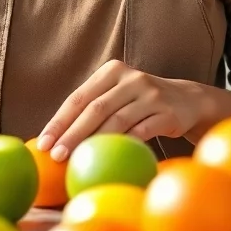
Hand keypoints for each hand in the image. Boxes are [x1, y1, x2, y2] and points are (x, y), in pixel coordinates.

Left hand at [35, 60, 209, 161]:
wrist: (187, 100)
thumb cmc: (139, 102)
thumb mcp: (117, 93)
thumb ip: (92, 106)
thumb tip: (53, 138)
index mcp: (112, 70)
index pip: (79, 97)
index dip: (59, 121)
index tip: (44, 143)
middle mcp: (132, 79)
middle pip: (95, 108)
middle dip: (72, 133)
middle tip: (56, 155)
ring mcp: (151, 95)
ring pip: (117, 120)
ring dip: (94, 142)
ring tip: (77, 160)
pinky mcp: (168, 113)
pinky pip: (142, 132)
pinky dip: (124, 145)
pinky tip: (110, 160)